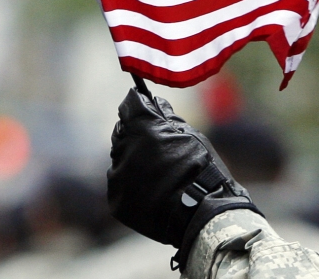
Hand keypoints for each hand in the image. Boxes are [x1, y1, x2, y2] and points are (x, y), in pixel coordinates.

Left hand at [107, 88, 259, 266]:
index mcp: (143, 130)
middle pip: (122, 135)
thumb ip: (169, 118)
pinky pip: (119, 185)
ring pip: (119, 161)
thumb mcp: (192, 138)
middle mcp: (124, 150)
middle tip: (157, 149)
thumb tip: (155, 103)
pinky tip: (152, 193)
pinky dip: (131, 186)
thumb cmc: (202, 172)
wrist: (202, 215)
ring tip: (159, 176)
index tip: (143, 108)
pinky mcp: (116, 200)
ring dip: (133, 163)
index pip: (129, 107)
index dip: (137, 106)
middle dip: (135, 136)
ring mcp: (117, 177)